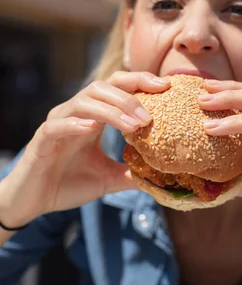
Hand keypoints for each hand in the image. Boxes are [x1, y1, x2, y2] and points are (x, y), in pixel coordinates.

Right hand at [0, 72, 169, 225]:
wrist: (34, 202)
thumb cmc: (68, 184)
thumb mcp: (108, 179)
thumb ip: (132, 174)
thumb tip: (161, 177)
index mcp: (92, 118)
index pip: (117, 88)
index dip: (140, 82)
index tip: (165, 86)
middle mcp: (75, 114)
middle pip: (102, 87)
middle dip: (129, 97)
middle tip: (151, 117)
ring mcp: (58, 125)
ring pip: (83, 102)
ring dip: (111, 111)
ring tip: (133, 126)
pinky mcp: (42, 141)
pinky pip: (57, 126)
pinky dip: (74, 124)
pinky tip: (91, 128)